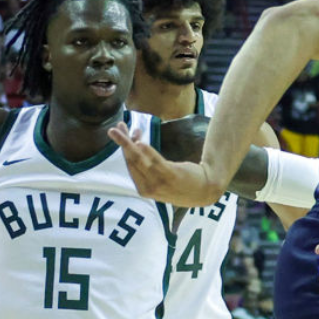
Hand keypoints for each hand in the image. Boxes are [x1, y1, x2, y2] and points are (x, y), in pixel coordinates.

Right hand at [108, 122, 222, 207]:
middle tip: (114, 128)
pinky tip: (140, 143)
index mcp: (143, 189)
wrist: (204, 190)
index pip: (129, 165)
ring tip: (121, 128)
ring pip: (139, 159)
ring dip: (128, 143)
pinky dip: (147, 153)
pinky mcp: (170, 175)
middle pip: (131, 161)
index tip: (122, 132)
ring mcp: (159, 183)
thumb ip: (148, 165)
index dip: (124, 147)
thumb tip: (138, 145)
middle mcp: (148, 188)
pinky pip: (155, 162)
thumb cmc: (182, 183)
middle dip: (122, 143)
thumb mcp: (161, 178)